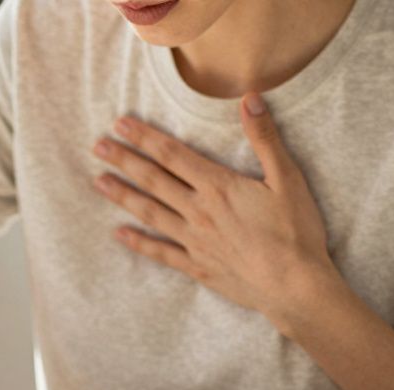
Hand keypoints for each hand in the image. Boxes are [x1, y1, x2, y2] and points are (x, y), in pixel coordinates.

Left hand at [92, 93, 338, 332]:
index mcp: (218, 187)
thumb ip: (265, 138)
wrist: (295, 287)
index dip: (145, 137)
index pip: (172, 154)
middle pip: (153, 180)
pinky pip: (161, 252)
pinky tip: (119, 234)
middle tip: (97, 146)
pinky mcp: (198, 266)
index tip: (120, 123)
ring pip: (151, 213)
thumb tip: (251, 97)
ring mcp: (195, 240)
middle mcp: (199, 211)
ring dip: (123, 196)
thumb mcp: (288, 179)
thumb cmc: (296, 232)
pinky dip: (139, 243)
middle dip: (124, 161)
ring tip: (98, 182)